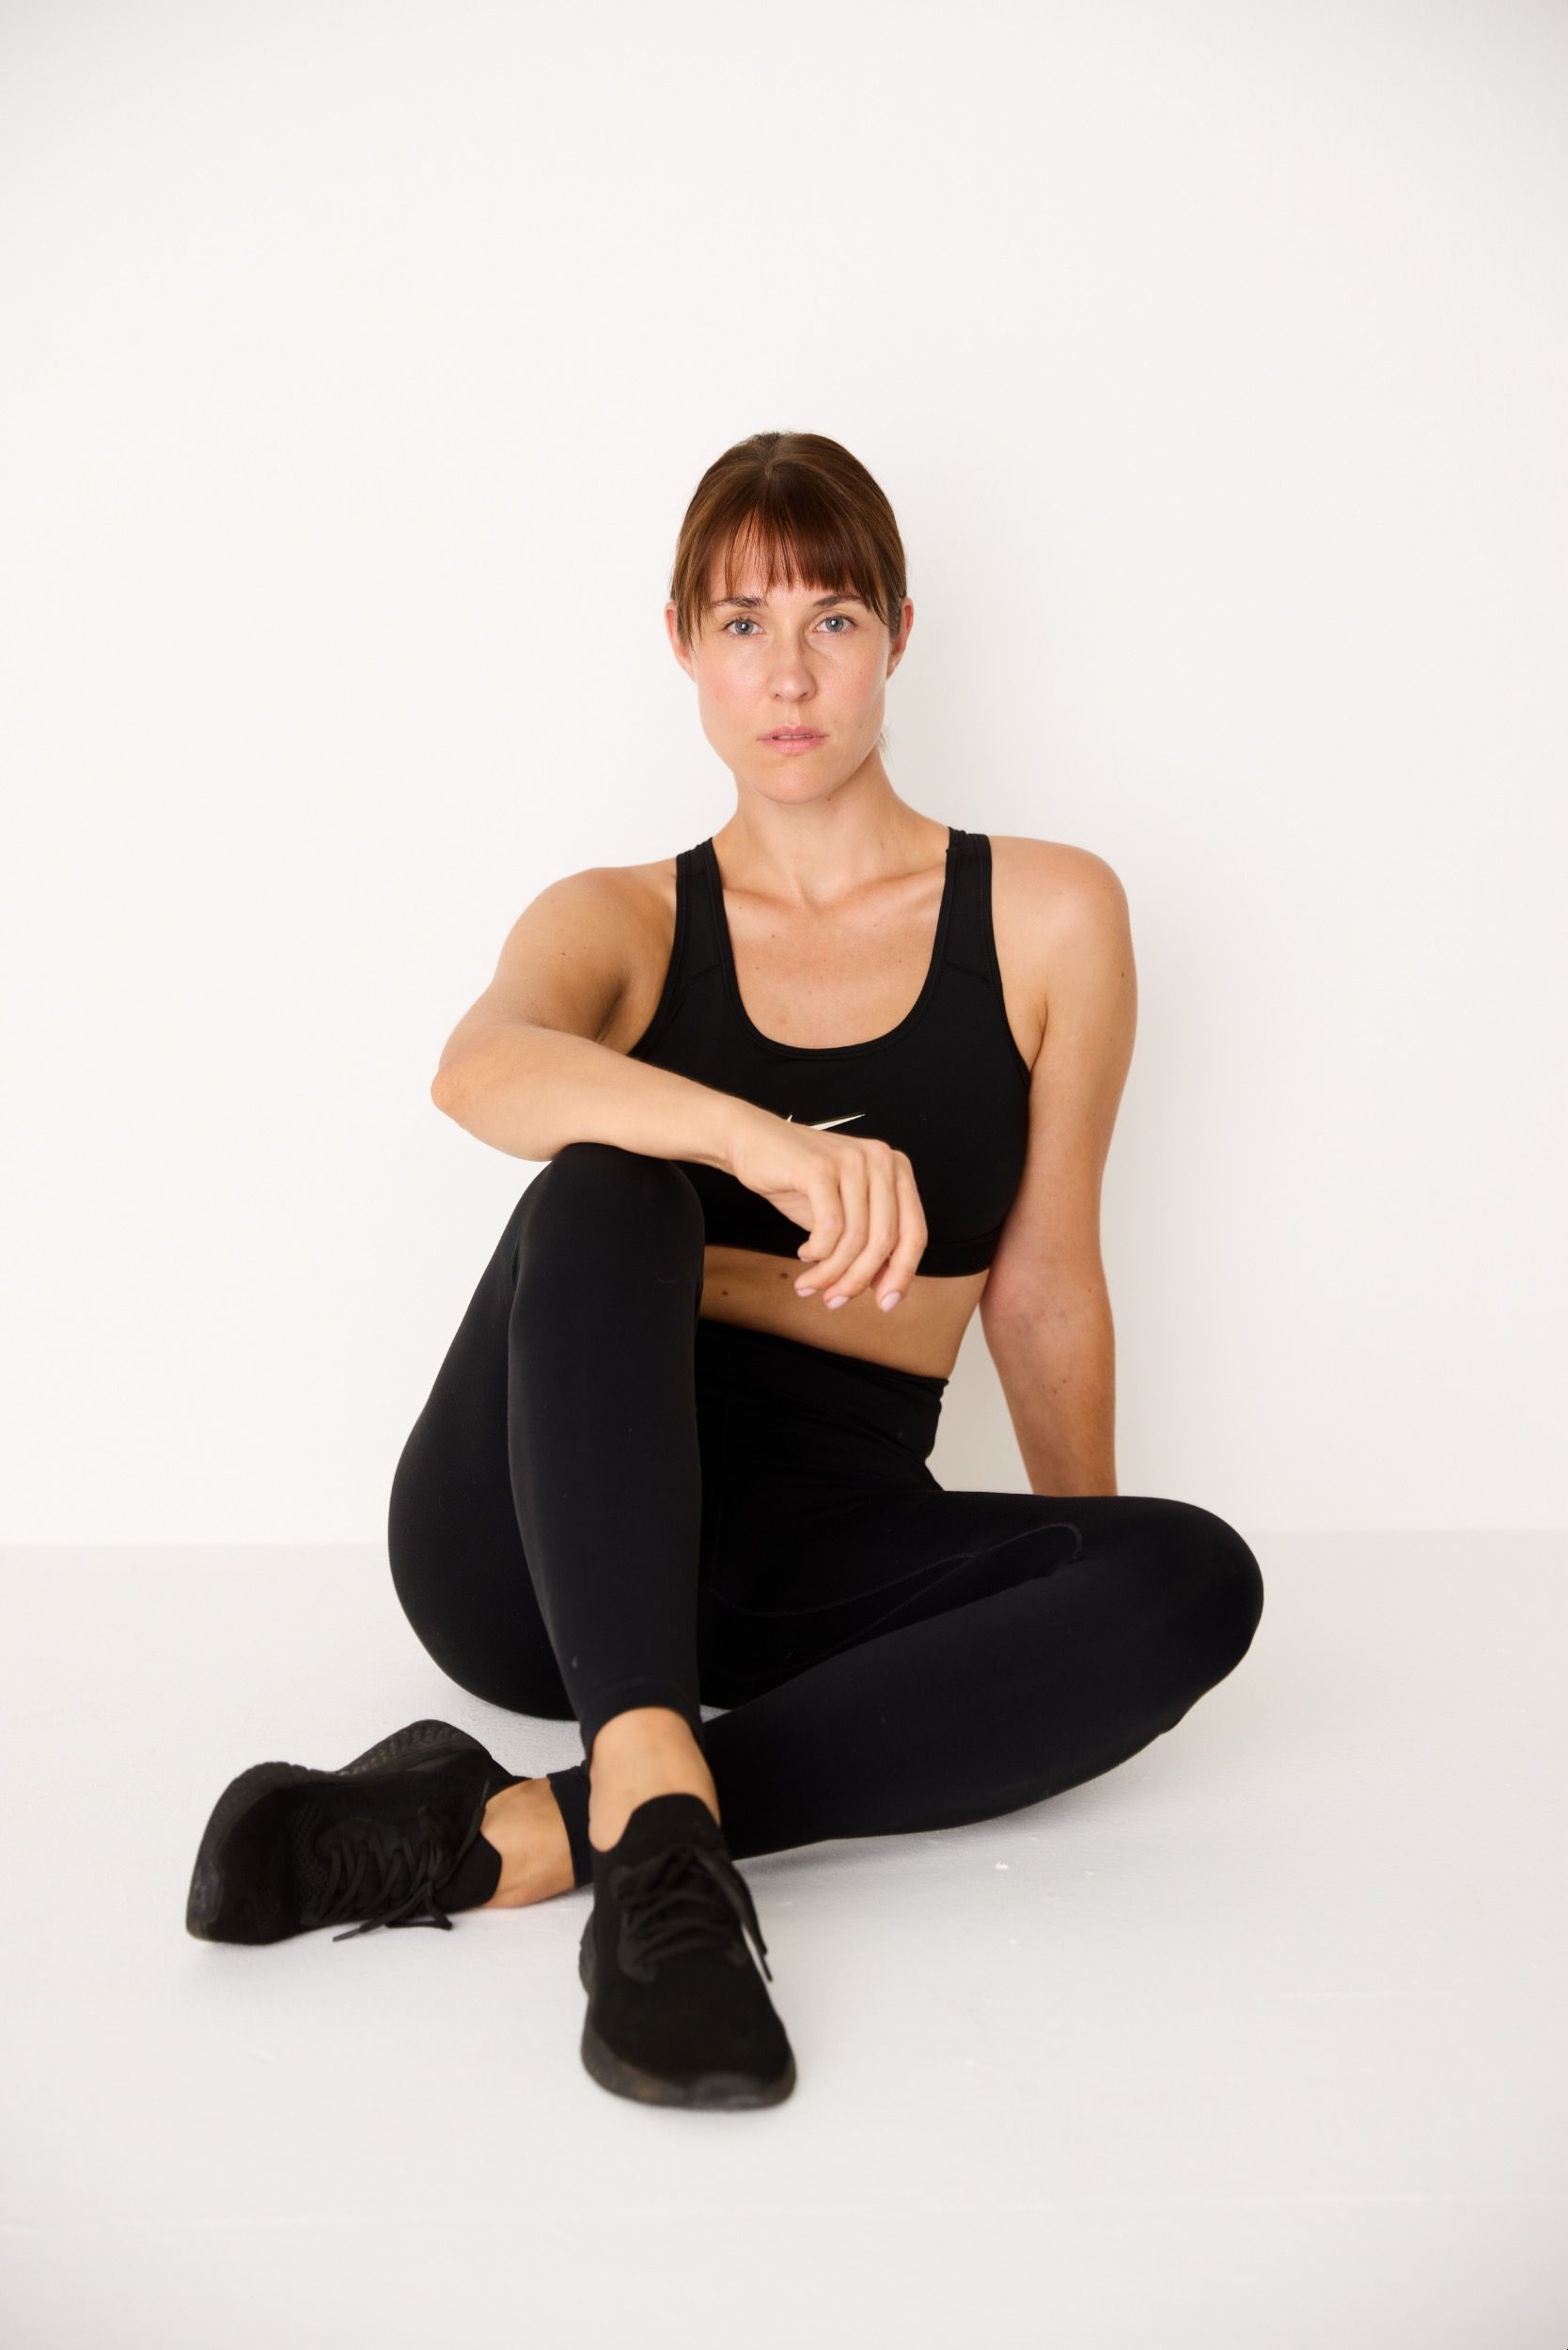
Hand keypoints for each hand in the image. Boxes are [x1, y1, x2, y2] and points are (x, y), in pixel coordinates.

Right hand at [725, 1110, 927, 1311]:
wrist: (754, 1142)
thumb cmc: (801, 1181)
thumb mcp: (845, 1216)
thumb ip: (869, 1246)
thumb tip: (887, 1290)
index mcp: (897, 1171)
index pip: (914, 1232)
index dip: (903, 1274)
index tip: (886, 1303)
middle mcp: (881, 1161)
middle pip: (885, 1240)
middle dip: (859, 1280)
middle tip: (835, 1300)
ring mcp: (852, 1161)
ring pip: (855, 1238)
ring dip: (830, 1272)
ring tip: (810, 1284)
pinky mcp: (820, 1167)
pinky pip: (829, 1226)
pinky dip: (817, 1251)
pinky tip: (804, 1253)